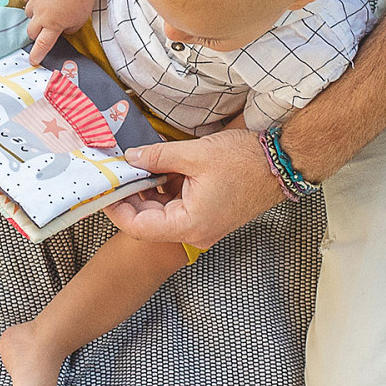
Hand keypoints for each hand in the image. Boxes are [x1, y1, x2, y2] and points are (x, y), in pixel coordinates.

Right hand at [20, 0, 97, 64]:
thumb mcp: (80, 21)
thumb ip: (69, 29)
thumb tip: (62, 30)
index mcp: (53, 26)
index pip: (42, 45)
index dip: (37, 54)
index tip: (33, 60)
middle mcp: (41, 16)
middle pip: (31, 31)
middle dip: (36, 33)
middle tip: (43, 28)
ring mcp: (35, 2)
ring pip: (27, 13)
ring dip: (34, 14)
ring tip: (45, 7)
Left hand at [106, 128, 285, 249]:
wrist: (282, 163)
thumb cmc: (245, 161)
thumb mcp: (195, 153)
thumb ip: (158, 157)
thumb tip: (131, 158)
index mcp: (190, 224)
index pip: (139, 226)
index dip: (116, 209)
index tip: (103, 190)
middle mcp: (195, 232)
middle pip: (149, 222)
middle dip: (130, 197)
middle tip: (115, 173)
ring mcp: (203, 226)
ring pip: (163, 215)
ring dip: (148, 192)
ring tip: (134, 167)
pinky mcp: (209, 216)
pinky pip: (178, 209)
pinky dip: (166, 191)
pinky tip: (158, 170)